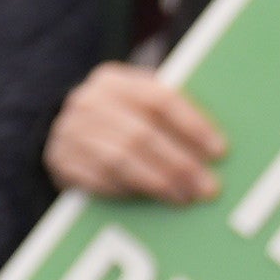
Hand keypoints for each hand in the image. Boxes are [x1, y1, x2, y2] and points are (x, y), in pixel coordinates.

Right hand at [52, 61, 229, 204]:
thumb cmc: (119, 120)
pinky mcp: (59, 160)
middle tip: (207, 187)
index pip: (159, 99)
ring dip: (158, 182)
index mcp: (113, 81)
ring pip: (120, 160)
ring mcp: (68, 132)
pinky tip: (151, 199)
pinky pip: (99, 179)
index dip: (192, 126)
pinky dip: (128, 191)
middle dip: (179, 164)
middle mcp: (87, 102)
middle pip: (141, 134)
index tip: (220, 151)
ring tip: (185, 197)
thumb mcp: (138, 105)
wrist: (63, 132)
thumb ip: (169, 114)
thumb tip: (215, 145)